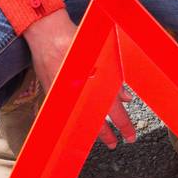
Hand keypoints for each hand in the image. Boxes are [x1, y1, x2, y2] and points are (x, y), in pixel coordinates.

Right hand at [23, 8, 135, 150]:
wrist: (48, 35)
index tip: (129, 136)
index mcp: (96, 81)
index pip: (114, 110)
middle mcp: (81, 91)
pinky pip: (66, 112)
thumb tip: (126, 97)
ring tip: (103, 139)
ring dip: (93, 130)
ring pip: (81, 119)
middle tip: (117, 143)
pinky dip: (74, 120)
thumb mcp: (102, 54)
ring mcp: (65, 94)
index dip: (124, 125)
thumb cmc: (76, 40)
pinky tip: (79, 126)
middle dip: (108, 134)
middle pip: (97, 119)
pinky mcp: (52, 94)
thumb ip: (115, 78)